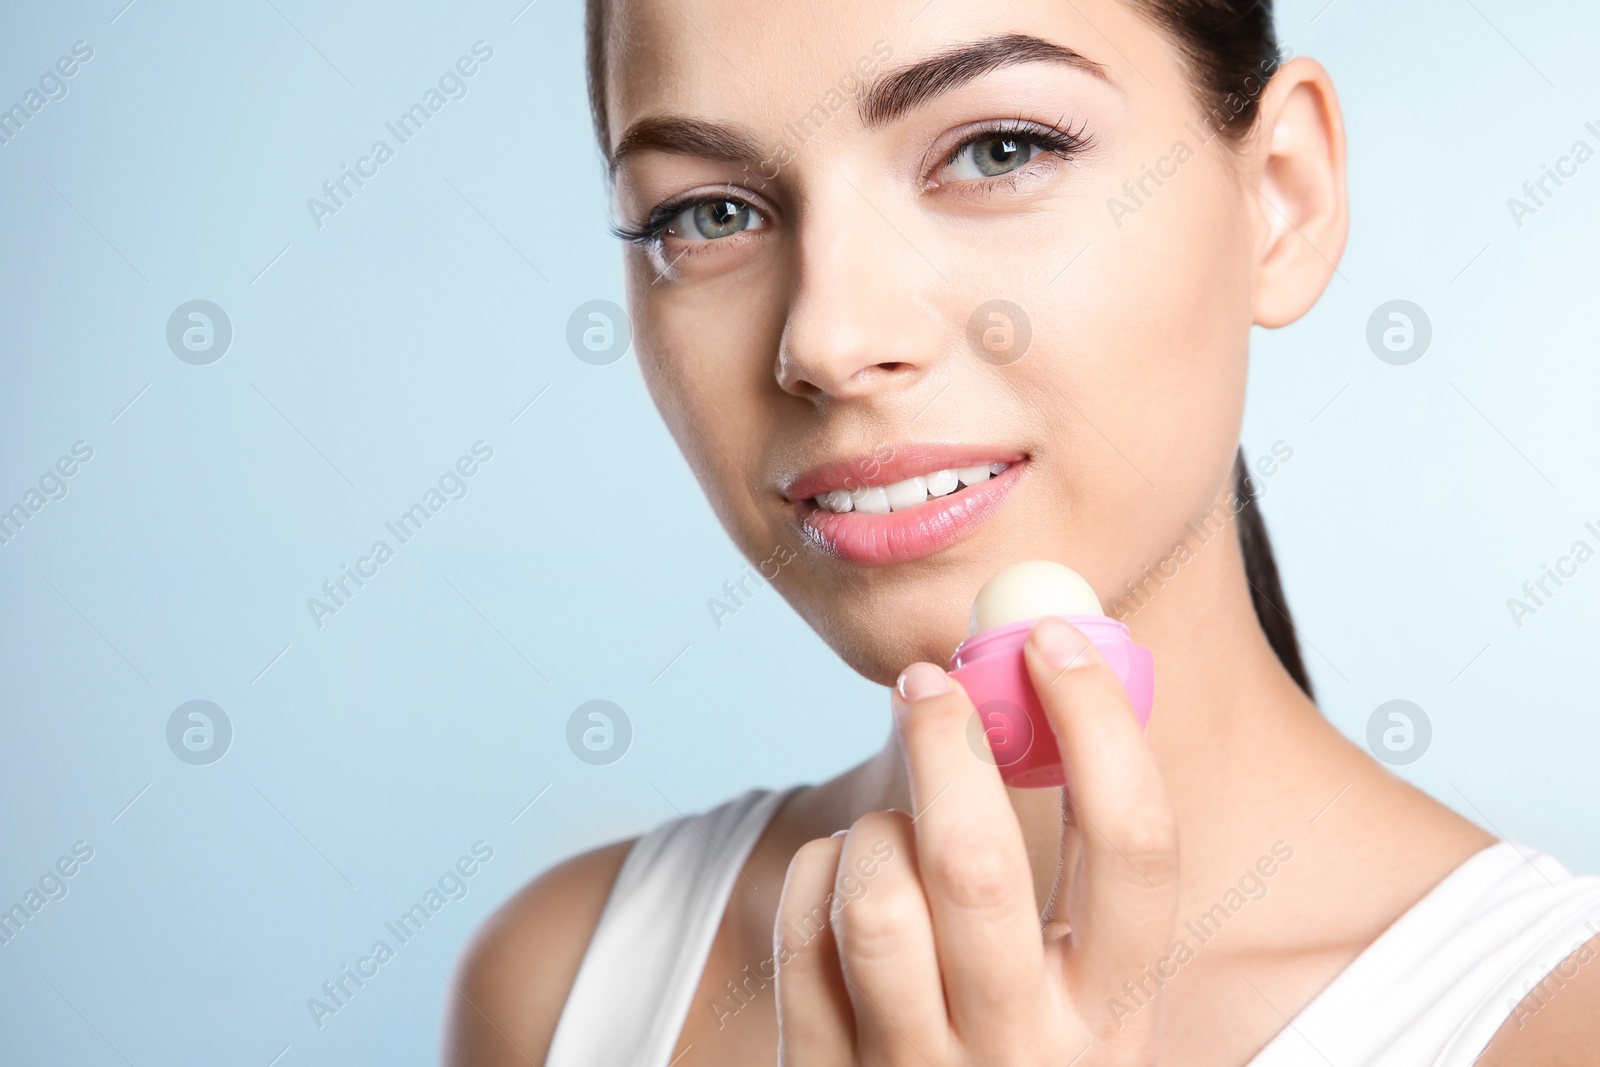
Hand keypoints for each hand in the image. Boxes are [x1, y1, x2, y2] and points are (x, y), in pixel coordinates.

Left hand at [773, 615, 1178, 1064]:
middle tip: (928, 684)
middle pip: (977, 861)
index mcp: (1118, 1010)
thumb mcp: (1082, 980)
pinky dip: (820, 868)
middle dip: (947, 742)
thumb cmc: (1021, 1039)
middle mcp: (1027, 1052)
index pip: (1135, 844)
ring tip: (892, 831)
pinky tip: (844, 878)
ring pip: (876, 895)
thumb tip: (1035, 667)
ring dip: (877, 827)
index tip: (1052, 639)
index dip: (1099, 722)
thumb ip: (1077, 862)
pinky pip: (806, 927)